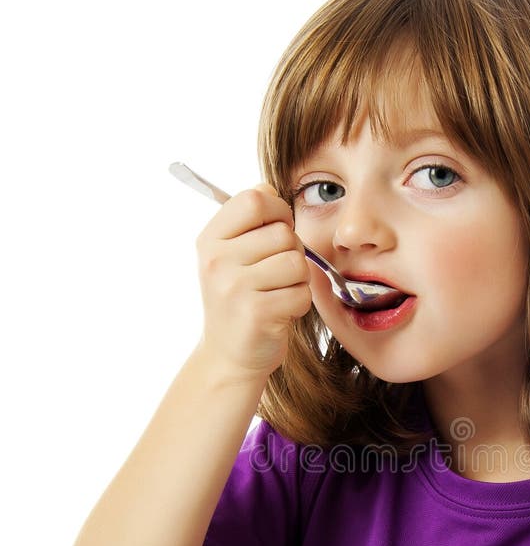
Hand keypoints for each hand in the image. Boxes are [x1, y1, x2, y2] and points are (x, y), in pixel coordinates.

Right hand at [194, 184, 311, 383]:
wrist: (229, 357)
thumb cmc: (238, 302)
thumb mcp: (230, 257)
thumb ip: (249, 223)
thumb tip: (268, 188)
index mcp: (210, 239)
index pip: (254, 198)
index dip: (278, 210)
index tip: (278, 229)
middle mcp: (218, 260)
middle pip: (283, 233)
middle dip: (292, 252)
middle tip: (276, 275)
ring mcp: (235, 287)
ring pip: (296, 262)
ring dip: (297, 280)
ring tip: (278, 293)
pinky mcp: (257, 313)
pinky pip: (301, 293)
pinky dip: (299, 304)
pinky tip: (281, 312)